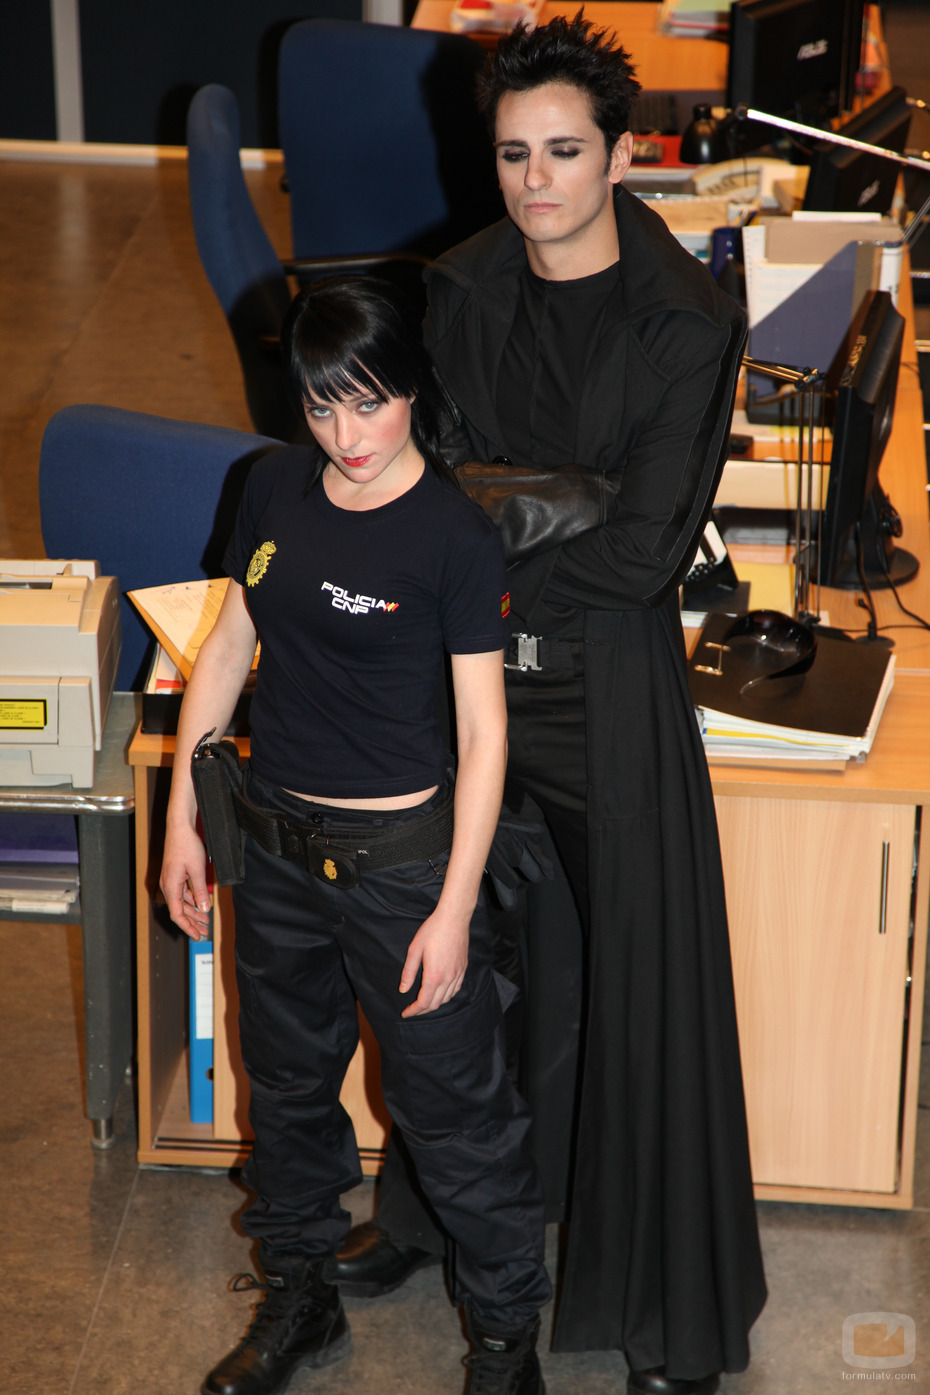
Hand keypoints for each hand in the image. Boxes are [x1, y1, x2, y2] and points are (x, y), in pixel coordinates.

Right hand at [160, 822, 211, 940]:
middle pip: (179, 910)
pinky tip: (201, 903)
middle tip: (204, 931)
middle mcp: (168, 885)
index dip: (187, 927)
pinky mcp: (175, 874)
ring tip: (205, 919)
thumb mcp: (198, 870)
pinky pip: (182, 892)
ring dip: (193, 911)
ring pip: (181, 902)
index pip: (177, 914)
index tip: (197, 936)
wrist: (179, 827)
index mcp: (170, 887)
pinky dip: (192, 900)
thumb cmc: (186, 845)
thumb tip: (204, 909)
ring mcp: (171, 880)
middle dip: (192, 922)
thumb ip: (200, 891)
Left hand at [399, 906, 469, 1017]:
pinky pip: (456, 989)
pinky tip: (441, 993)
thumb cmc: (432, 931)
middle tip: (412, 1010)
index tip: (405, 1013)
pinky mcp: (463, 968)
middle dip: (422, 1010)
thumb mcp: (414, 950)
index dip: (413, 1011)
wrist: (454, 918)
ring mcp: (458, 974)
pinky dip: (447, 996)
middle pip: (435, 1004)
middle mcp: (447, 979)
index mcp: (433, 976)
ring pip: (447, 999)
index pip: (423, 1002)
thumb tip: (403, 990)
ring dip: (434, 1004)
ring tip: (424, 1002)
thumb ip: (409, 972)